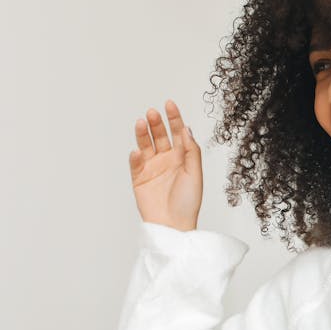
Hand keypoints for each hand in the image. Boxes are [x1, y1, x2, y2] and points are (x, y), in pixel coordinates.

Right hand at [129, 100, 202, 231]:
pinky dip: (135, 157)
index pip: (177, 132)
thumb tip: (186, 128)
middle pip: (159, 136)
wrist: (174, 226)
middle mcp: (166, 160)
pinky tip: (137, 150)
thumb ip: (191, 151)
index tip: (169, 104)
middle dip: (156, 123)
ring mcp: (152, 169)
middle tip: (152, 112)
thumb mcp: (195, 173)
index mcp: (182, 157)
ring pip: (145, 145)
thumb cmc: (188, 202)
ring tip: (140, 122)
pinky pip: (135, 164)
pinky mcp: (139, 179)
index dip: (174, 118)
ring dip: (142, 133)